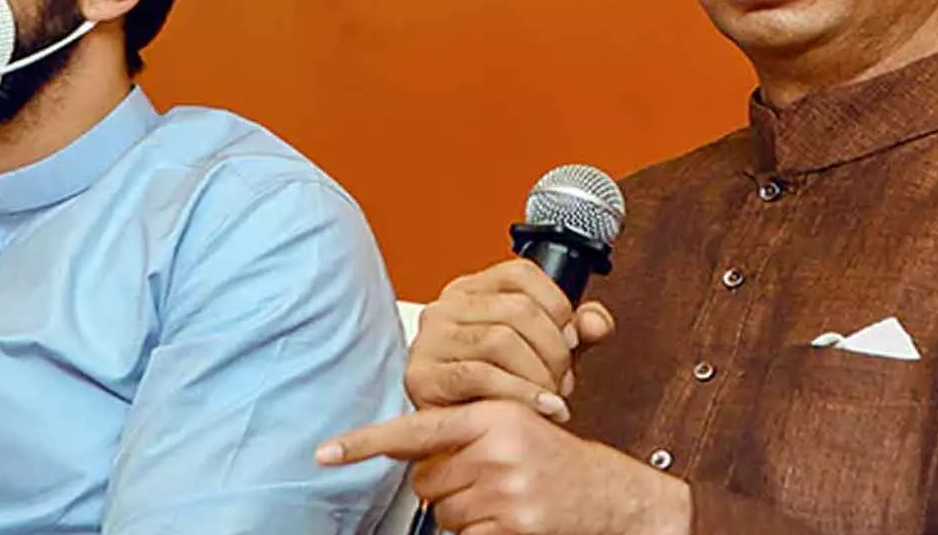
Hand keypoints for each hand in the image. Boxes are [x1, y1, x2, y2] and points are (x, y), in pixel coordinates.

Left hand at [317, 400, 689, 534]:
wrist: (614, 495)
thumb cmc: (557, 460)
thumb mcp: (513, 427)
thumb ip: (462, 433)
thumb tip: (408, 454)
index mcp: (491, 415)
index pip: (414, 430)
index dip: (363, 442)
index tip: (324, 452)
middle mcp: (496, 448)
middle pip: (427, 482)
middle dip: (446, 487)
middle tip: (486, 481)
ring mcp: (505, 489)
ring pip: (445, 513)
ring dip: (466, 513)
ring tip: (504, 499)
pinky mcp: (514, 525)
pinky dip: (482, 533)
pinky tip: (510, 520)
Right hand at [407, 259, 616, 421]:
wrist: (460, 443)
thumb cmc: (496, 394)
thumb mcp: (541, 356)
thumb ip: (573, 334)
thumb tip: (597, 322)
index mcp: (471, 291)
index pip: (522, 274)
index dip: (558, 305)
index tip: (572, 339)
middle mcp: (445, 308)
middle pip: (517, 309)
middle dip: (553, 350)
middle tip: (563, 381)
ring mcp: (430, 340)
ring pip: (500, 339)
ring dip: (538, 375)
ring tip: (550, 398)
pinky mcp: (422, 376)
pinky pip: (479, 375)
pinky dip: (520, 394)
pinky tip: (540, 409)